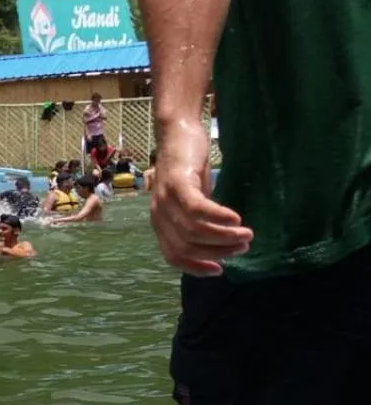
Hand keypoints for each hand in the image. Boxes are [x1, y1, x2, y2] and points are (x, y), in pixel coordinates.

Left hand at [150, 119, 251, 275]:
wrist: (177, 134)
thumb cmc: (188, 169)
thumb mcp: (192, 201)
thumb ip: (199, 222)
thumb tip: (222, 245)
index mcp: (161, 223)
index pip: (173, 256)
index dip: (196, 267)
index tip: (220, 270)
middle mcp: (158, 214)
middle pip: (186, 247)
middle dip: (218, 252)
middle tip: (243, 246)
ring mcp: (165, 199)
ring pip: (193, 230)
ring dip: (224, 236)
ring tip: (246, 234)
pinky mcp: (177, 183)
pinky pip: (197, 209)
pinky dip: (218, 217)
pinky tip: (235, 218)